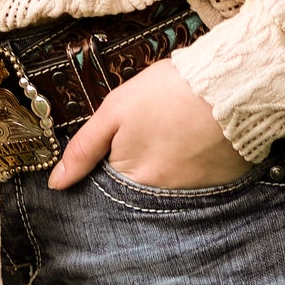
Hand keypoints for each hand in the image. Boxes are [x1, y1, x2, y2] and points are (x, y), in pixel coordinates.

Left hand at [47, 59, 252, 191]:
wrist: (228, 84)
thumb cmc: (168, 92)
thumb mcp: (115, 111)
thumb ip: (83, 149)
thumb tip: (56, 184)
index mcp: (132, 181)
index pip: (111, 190)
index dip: (113, 166)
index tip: (125, 143)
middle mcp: (163, 199)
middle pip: (141, 192)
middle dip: (143, 168)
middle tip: (156, 135)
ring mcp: (195, 196)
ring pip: (171, 189)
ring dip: (171, 169)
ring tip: (178, 136)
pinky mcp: (223, 188)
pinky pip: (201, 186)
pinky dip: (197, 168)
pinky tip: (199, 143)